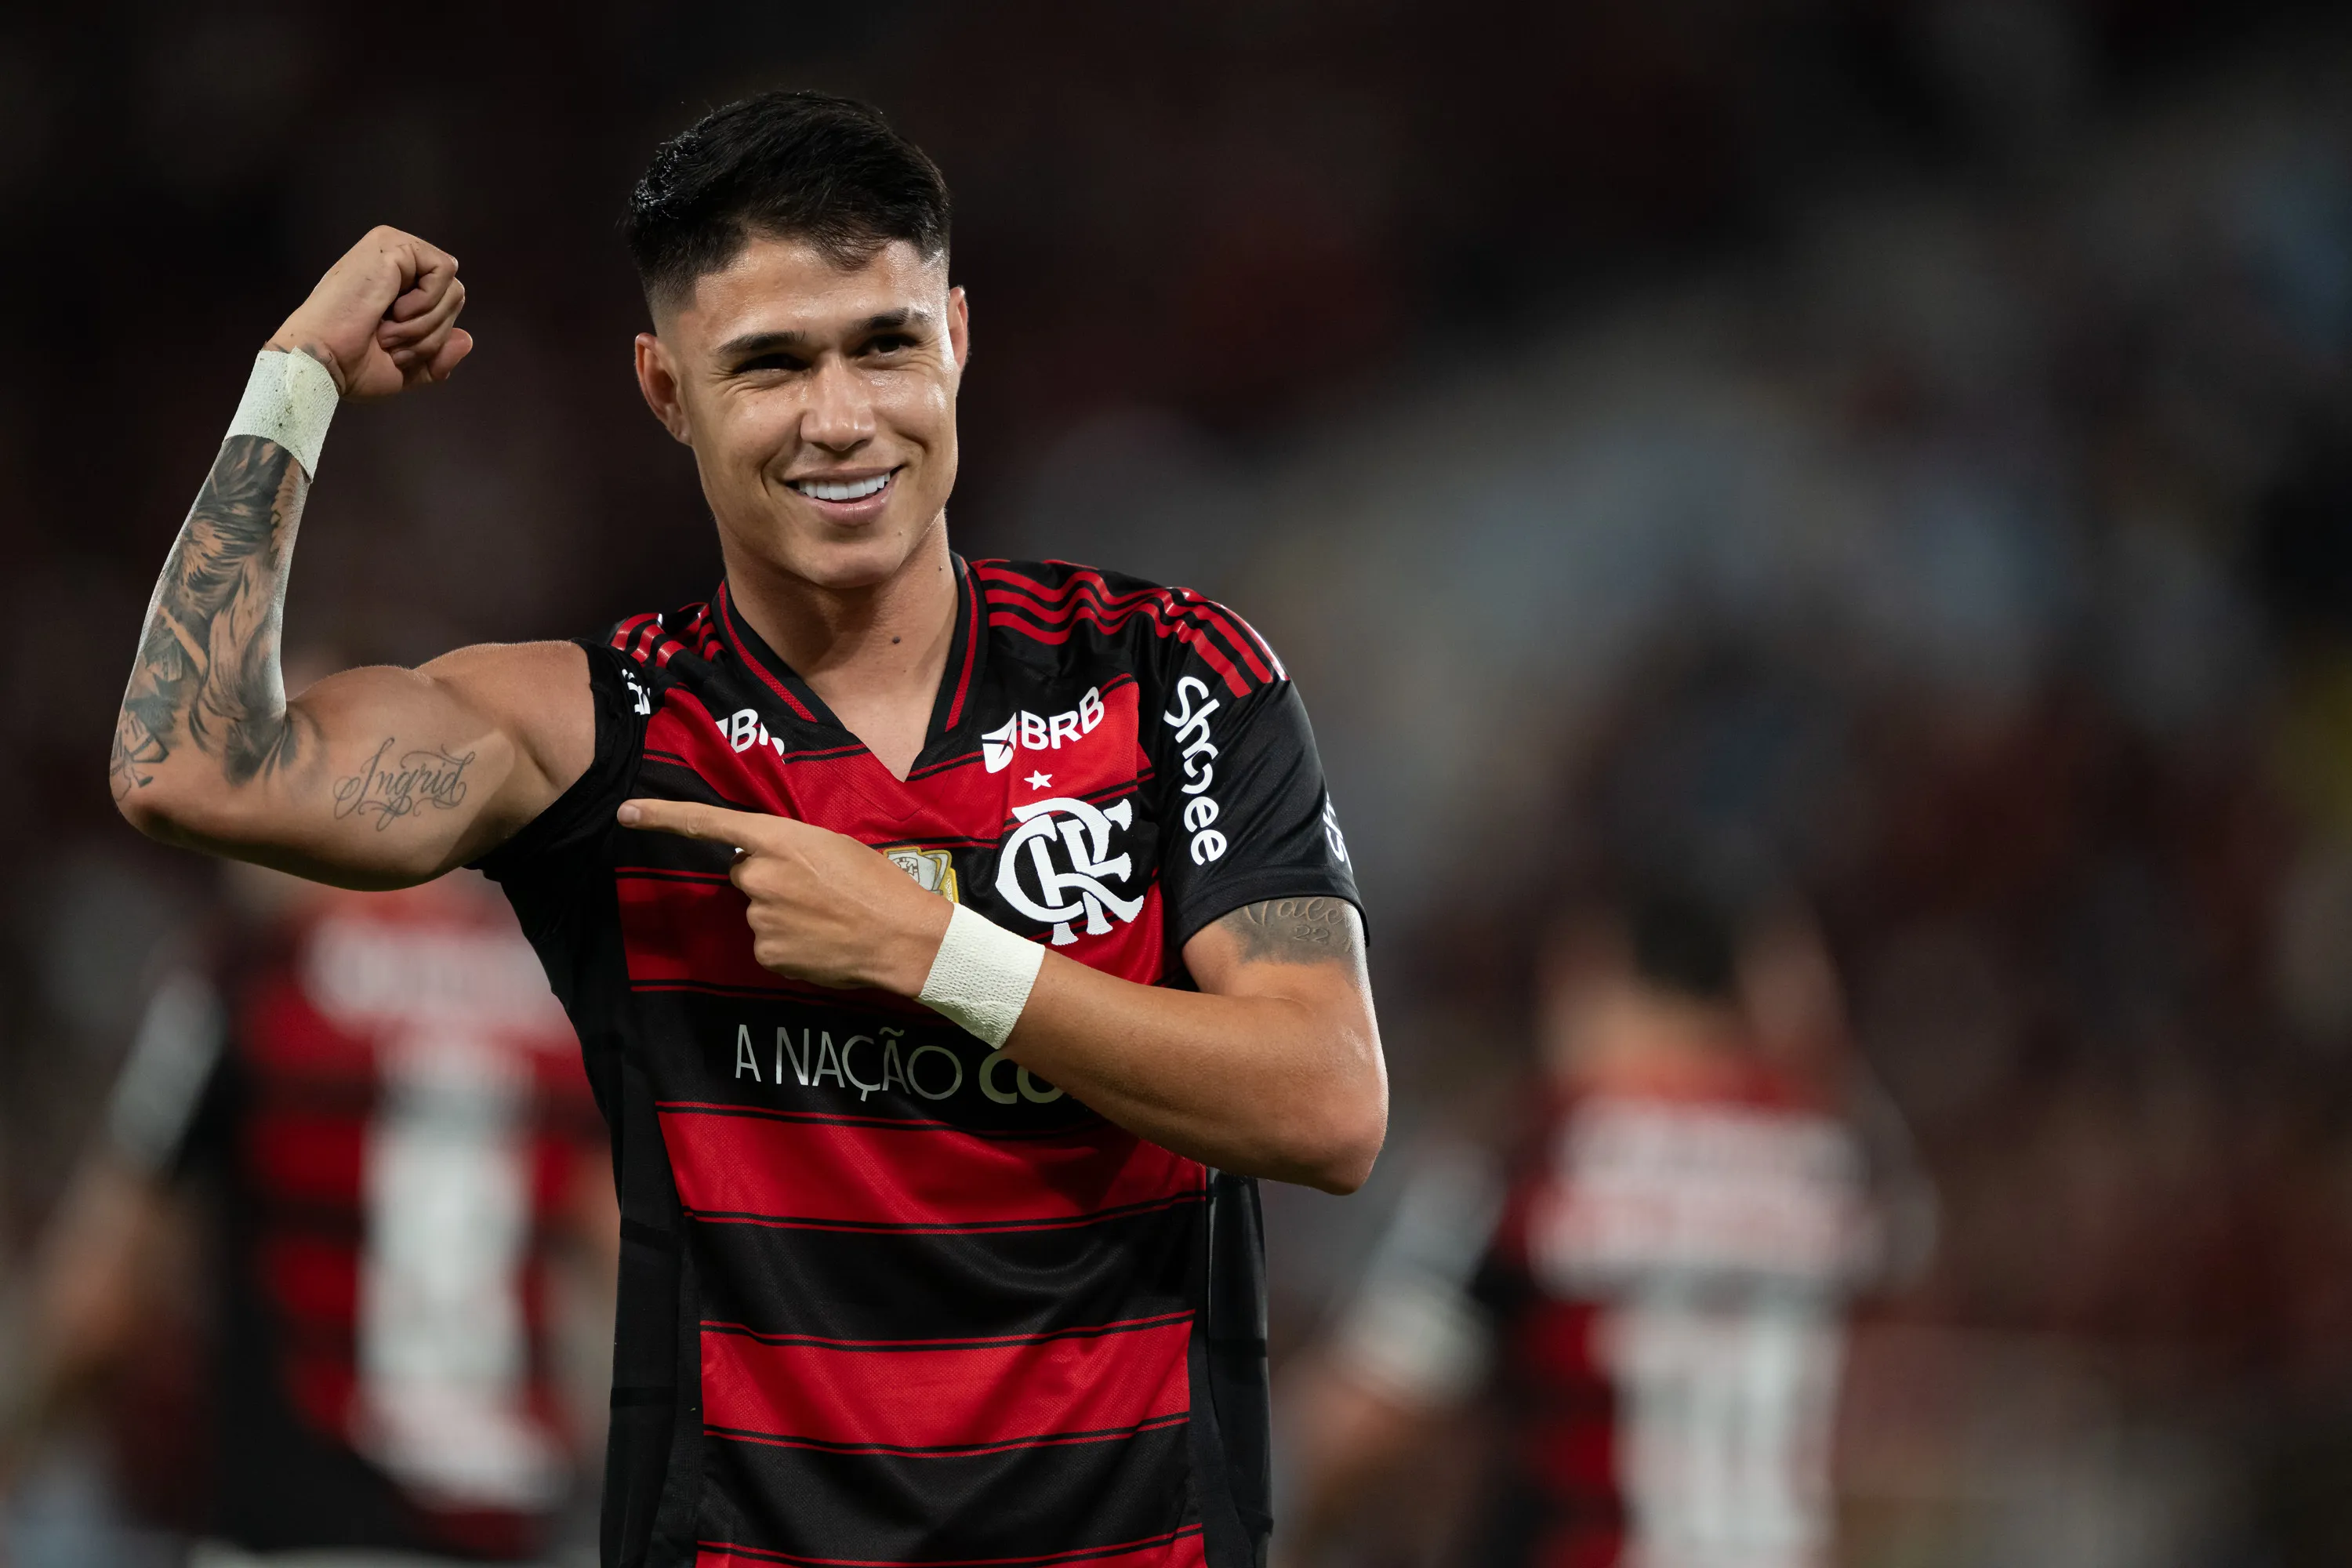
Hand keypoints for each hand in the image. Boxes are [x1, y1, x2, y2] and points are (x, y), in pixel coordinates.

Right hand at [265, 225, 472, 398]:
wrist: (323, 363)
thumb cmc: (351, 367)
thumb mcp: (406, 371)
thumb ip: (438, 357)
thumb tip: (466, 338)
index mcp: (397, 290)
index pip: (448, 309)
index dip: (432, 339)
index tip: (393, 351)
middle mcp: (396, 265)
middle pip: (455, 298)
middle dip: (431, 333)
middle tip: (388, 341)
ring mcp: (393, 250)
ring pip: (453, 289)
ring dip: (425, 324)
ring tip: (386, 330)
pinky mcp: (391, 243)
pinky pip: (444, 272)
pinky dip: (426, 303)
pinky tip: (393, 310)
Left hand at [617, 799, 953, 994]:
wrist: (904, 937)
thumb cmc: (878, 885)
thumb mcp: (833, 847)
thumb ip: (789, 849)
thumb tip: (765, 863)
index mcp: (779, 839)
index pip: (710, 824)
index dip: (664, 817)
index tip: (626, 813)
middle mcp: (760, 876)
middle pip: (744, 873)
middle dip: (769, 879)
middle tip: (816, 889)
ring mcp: (761, 917)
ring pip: (757, 911)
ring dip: (782, 914)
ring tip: (826, 917)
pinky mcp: (768, 953)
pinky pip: (768, 944)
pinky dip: (789, 944)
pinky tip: (821, 942)